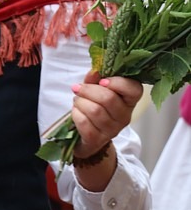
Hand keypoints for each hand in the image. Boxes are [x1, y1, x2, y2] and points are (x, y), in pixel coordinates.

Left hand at [70, 70, 142, 190]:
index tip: (102, 81)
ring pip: (94, 110)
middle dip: (88, 90)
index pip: (134, 89)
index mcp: (128, 100)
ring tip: (78, 101)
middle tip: (79, 88)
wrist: (85, 132)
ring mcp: (112, 130)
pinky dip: (75, 113)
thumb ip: (96, 78)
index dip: (118, 83)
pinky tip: (77, 112)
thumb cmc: (93, 104)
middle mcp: (124, 116)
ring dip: (80, 102)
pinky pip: (84, 122)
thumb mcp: (95, 87)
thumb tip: (95, 71)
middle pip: (108, 98)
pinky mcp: (97, 139)